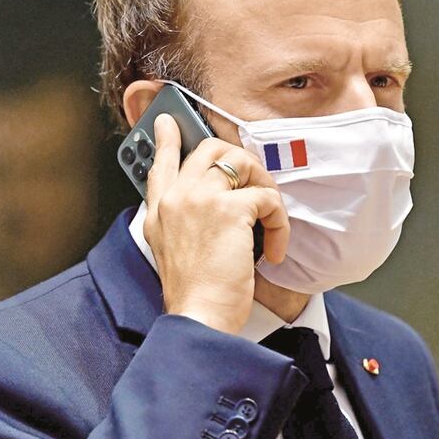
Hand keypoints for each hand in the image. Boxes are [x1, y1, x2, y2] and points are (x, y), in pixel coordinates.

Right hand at [143, 114, 289, 334]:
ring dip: (266, 190)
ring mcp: (200, 199)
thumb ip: (181, 223)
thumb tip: (214, 206)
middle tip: (256, 188)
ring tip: (269, 223)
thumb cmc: (194, 295)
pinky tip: (273, 251)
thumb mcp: (171, 252)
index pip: (160, 161)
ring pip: (243, 164)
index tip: (169, 120)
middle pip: (210, 151)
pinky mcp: (230, 210)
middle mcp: (175, 198)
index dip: (167, 138)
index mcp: (158, 211)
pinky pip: (267, 198)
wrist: (198, 317)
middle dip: (242, 163)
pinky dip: (280, 225)